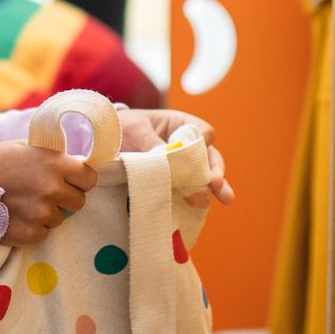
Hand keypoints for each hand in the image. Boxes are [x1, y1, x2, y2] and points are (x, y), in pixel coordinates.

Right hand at [0, 141, 98, 244]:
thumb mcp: (25, 147)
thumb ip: (52, 157)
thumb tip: (75, 164)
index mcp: (55, 164)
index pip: (89, 178)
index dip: (80, 179)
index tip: (70, 180)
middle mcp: (53, 189)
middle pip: (78, 201)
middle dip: (65, 198)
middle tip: (45, 193)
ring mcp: (43, 213)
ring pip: (59, 218)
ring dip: (46, 213)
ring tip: (24, 203)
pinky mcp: (32, 233)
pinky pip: (43, 232)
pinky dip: (33, 226)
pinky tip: (16, 215)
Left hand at [116, 108, 234, 207]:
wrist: (109, 142)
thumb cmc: (125, 127)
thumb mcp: (135, 129)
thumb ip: (150, 141)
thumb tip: (163, 157)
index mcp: (181, 125)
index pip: (202, 131)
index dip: (204, 139)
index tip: (202, 147)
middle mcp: (189, 146)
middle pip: (210, 157)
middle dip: (216, 170)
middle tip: (217, 183)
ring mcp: (185, 166)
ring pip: (205, 177)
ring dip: (215, 188)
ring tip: (226, 198)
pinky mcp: (176, 183)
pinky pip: (189, 191)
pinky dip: (196, 199)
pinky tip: (201, 208)